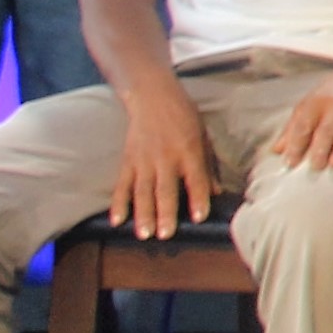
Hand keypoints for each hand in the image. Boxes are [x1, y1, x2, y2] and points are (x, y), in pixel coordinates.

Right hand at [109, 83, 213, 239]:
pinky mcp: (127, 160)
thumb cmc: (184, 117)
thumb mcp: (203, 137)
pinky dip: (118, 204)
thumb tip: (215, 193)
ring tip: (143, 234)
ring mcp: (143, 160)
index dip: (198, 199)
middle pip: (165, 189)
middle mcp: (166, 157)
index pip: (195, 179)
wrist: (153, 97)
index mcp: (189, 150)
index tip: (199, 218)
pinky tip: (117, 220)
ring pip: (142, 191)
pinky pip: (122, 185)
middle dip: (165, 213)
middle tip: (165, 235)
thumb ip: (208, 166)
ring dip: (142, 214)